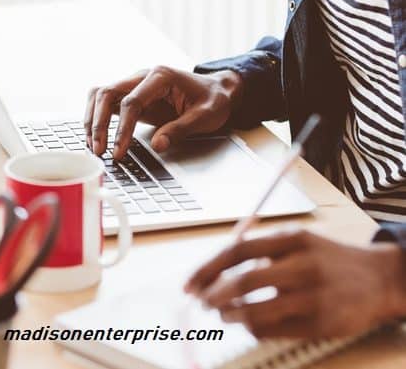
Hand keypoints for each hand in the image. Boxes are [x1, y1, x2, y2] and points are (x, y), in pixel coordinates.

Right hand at [84, 66, 242, 159]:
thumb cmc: (213, 100)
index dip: (122, 128)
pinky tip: (96, 138)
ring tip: (93, 146)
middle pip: (107, 93)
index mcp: (161, 77)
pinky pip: (106, 103)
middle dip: (98, 123)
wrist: (216, 90)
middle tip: (99, 150)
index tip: (119, 151)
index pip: (132, 102)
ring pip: (100, 95)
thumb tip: (158, 145)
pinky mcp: (131, 95)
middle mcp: (142, 76)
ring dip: (92, 119)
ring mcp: (134, 84)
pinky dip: (96, 118)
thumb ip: (181, 129)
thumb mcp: (205, 116)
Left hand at [185, 230, 405, 338]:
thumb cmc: (328, 259)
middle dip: (214, 294)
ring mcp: (313, 296)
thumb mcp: (297, 241)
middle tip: (202, 302)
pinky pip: (274, 331)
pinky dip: (253, 329)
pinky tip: (250, 324)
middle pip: (244, 281)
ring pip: (256, 312)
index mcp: (292, 238)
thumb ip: (261, 251)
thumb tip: (216, 271)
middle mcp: (302, 265)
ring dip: (231, 315)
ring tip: (224, 314)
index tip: (189, 284)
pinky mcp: (321, 324)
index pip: (238, 250)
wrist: (379, 278)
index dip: (208, 268)